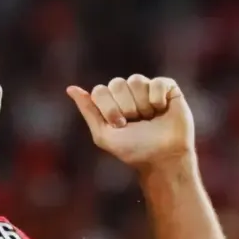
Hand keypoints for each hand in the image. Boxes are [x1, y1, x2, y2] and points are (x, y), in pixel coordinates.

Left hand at [67, 75, 194, 170]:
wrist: (162, 158)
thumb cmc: (132, 149)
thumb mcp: (103, 134)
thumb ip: (88, 110)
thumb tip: (70, 88)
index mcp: (110, 101)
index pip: (100, 91)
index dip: (109, 109)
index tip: (118, 125)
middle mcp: (128, 92)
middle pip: (116, 83)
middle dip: (124, 107)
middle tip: (134, 122)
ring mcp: (147, 88)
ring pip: (136, 80)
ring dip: (141, 105)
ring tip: (149, 118)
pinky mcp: (168, 89)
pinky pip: (158, 82)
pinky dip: (157, 99)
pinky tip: (161, 110)